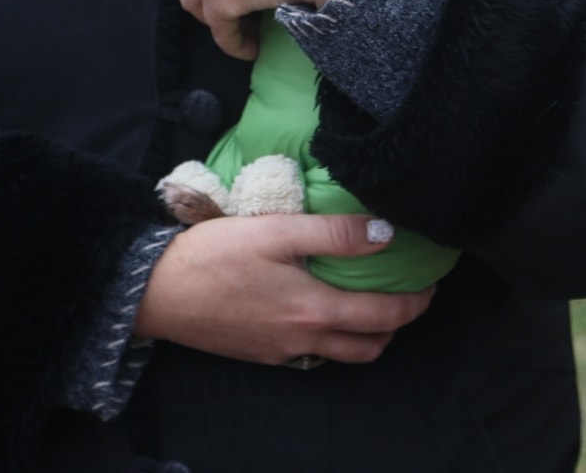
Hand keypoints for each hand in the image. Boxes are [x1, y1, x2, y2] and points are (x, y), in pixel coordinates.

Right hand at [135, 214, 433, 364]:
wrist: (152, 290)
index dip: (415, 303)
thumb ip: (334, 233)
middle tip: (406, 294)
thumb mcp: (278, 231)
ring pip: (341, 354)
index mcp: (313, 311)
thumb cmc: (214, 255)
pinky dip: (330, 337)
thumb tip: (386, 232)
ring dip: (365, 334)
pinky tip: (321, 307)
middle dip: (397, 324)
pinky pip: (310, 353)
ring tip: (368, 299)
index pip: (384, 317)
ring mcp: (280, 352)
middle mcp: (302, 340)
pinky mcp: (259, 353)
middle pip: (369, 346)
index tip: (432, 283)